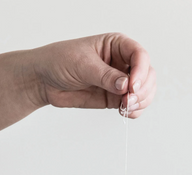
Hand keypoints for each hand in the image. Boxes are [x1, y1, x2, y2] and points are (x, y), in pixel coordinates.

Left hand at [25, 33, 156, 118]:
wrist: (44, 80)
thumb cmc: (60, 62)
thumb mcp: (82, 65)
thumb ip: (105, 76)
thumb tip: (125, 85)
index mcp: (117, 45)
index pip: (139, 55)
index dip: (141, 71)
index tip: (132, 85)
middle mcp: (122, 63)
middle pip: (147, 75)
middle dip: (143, 89)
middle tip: (129, 100)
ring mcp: (120, 82)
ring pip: (144, 92)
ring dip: (141, 102)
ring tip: (126, 107)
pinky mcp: (114, 98)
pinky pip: (132, 106)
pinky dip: (134, 111)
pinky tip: (126, 112)